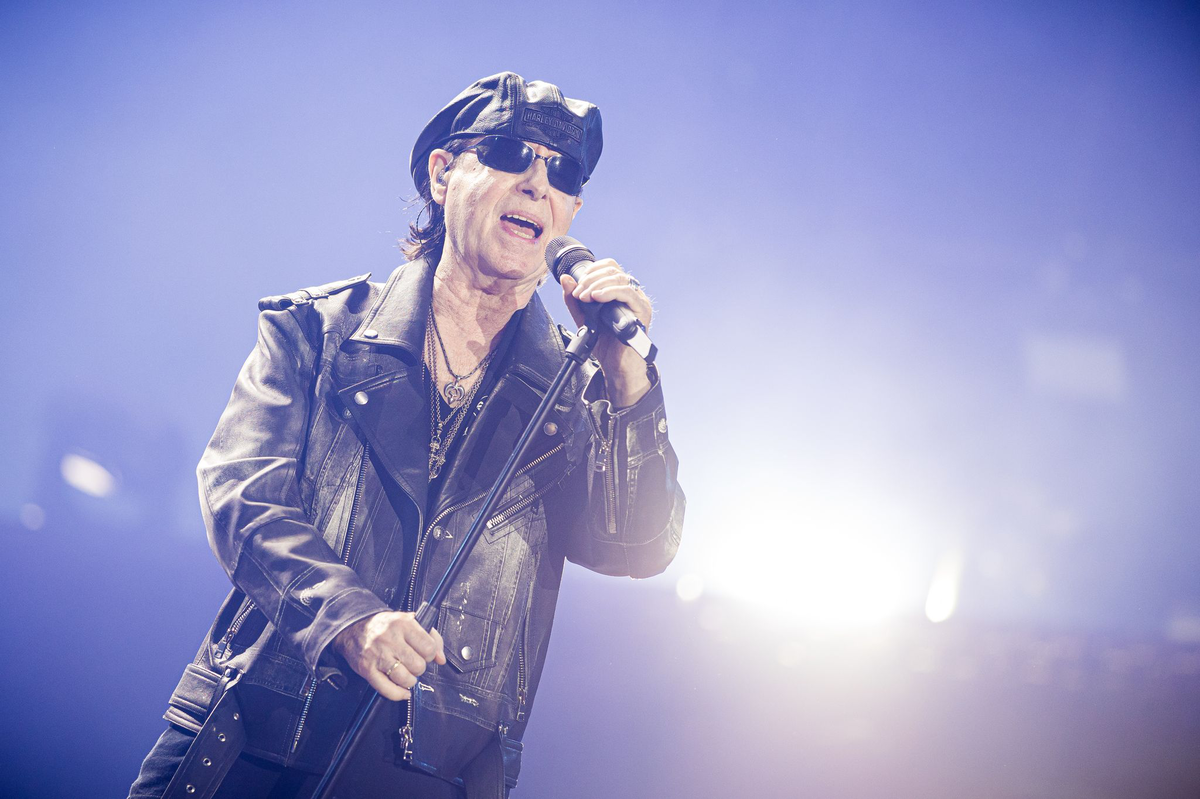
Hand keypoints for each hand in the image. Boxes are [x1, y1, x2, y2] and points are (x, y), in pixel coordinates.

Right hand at [332, 611, 445, 700]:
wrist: (354, 628)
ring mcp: (378, 655)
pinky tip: (403, 692)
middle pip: (418, 665)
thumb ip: (430, 636)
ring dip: (410, 681)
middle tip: (413, 663)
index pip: (429, 647)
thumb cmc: (384, 626)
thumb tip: (441, 658)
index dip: (430, 654)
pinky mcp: (367, 670)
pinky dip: (398, 694)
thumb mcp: (408, 621)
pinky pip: (387, 690)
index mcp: (403, 624)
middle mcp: (390, 639)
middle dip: (419, 668)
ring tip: (406, 674)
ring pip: (405, 679)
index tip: (425, 654)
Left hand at [560, 258, 653, 407]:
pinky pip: (628, 293)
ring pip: (620, 279)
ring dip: (597, 285)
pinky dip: (609, 292)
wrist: (616, 366)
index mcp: (620, 291)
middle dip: (590, 279)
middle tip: (578, 294)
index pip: (609, 267)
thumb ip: (574, 300)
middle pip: (613, 271)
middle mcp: (631, 293)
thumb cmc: (605, 344)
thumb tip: (566, 279)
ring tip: (584, 297)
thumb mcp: (584, 318)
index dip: (592, 271)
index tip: (577, 285)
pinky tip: (597, 298)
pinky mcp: (642, 310)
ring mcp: (638, 301)